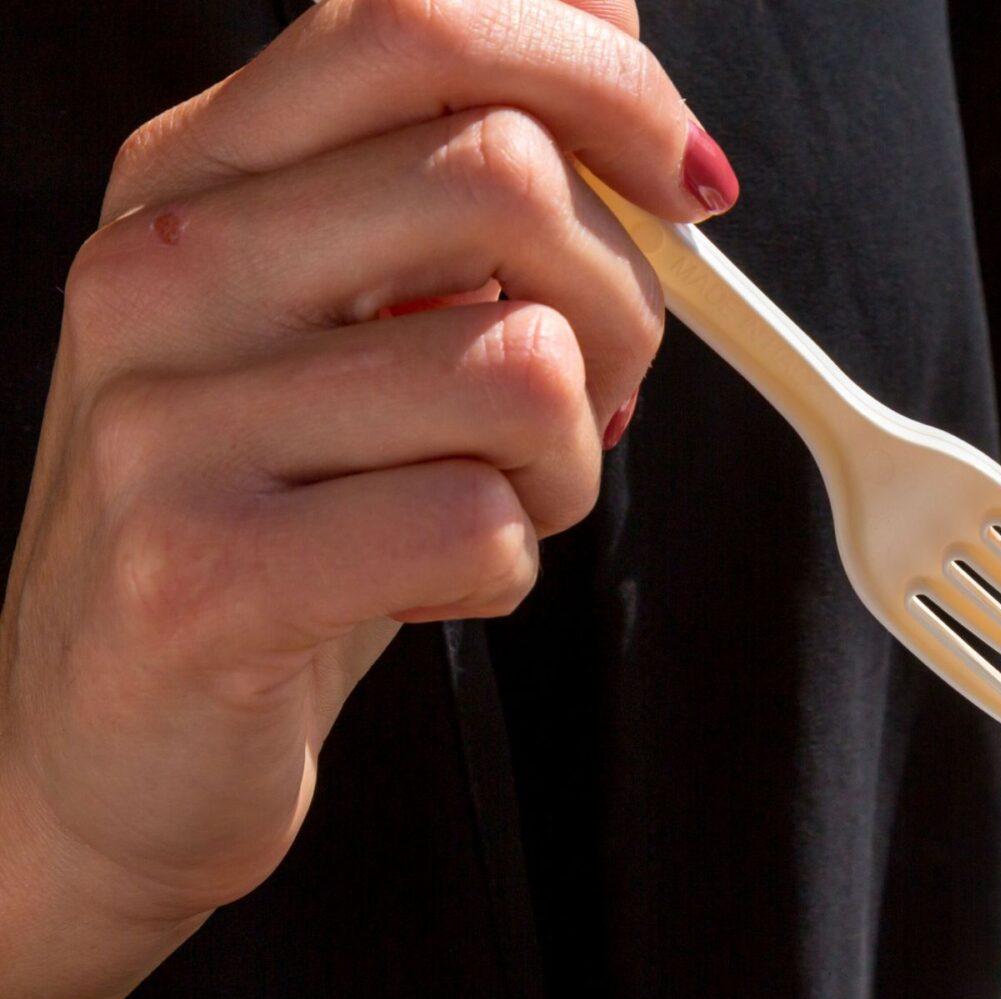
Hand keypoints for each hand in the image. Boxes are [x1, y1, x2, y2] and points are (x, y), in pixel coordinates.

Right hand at [0, 0, 716, 939]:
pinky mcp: (200, 574)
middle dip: (625, 304)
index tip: (687, 185)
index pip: (412, 21)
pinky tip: (433, 581)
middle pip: (500, 178)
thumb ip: (454, 160)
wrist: (115, 727)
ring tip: (497, 500)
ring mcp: (165, 419)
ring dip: (573, 464)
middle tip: (598, 394)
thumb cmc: (279, 504)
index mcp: (200, 170)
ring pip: (524, 369)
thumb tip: (610, 14)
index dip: (599, 79)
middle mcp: (162, 267)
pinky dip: (510, 569)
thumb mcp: (354, 306)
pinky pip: (475, 527)